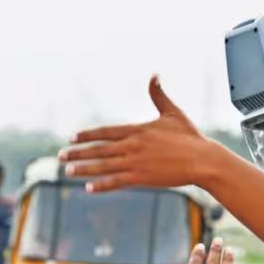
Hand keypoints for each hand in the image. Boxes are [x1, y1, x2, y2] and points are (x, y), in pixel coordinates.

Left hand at [58, 75, 217, 192]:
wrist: (203, 159)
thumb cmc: (190, 136)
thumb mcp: (172, 112)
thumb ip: (158, 94)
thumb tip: (154, 74)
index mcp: (138, 129)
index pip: (106, 131)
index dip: (87, 135)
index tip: (72, 138)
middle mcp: (133, 145)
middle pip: (99, 149)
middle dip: (78, 152)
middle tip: (61, 155)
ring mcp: (136, 162)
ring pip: (103, 166)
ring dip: (84, 169)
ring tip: (68, 171)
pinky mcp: (142, 177)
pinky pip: (117, 181)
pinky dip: (102, 185)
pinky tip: (88, 188)